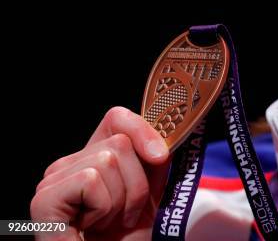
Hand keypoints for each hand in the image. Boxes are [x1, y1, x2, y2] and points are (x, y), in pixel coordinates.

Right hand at [31, 107, 170, 239]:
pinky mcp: (44, 200)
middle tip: (125, 213)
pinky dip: (104, 207)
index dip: (144, 130)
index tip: (160, 156)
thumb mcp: (151, 190)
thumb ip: (155, 159)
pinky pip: (91, 179)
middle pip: (120, 143)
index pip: (116, 117)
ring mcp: (53, 181)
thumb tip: (167, 131)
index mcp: (91, 158)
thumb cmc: (128, 237)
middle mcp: (68, 164)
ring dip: (123, 199)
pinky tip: (92, 227)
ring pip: (109, 159)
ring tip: (110, 222)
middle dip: (137, 184)